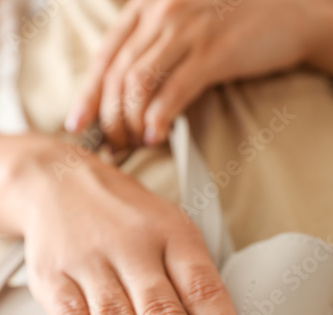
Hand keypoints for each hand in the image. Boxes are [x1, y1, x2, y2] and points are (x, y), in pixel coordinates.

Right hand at [2, 133, 249, 314]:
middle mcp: (133, 248)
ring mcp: (91, 263)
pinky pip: (68, 314)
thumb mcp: (170, 229)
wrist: (61, 182)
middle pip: (161, 309)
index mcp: (171, 235)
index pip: (200, 285)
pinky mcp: (54, 277)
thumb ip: (191, 280)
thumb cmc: (127, 216)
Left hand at [65, 0, 316, 149]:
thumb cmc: (230, 25)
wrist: (286, 11)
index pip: (105, 56)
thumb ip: (153, 49)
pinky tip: (156, 137)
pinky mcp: (214, 52)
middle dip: (108, 118)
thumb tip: (127, 96)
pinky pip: (174, 90)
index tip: (77, 124)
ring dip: (130, 122)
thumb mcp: (183, 25)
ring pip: (139, 84)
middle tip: (113, 146)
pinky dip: (159, 117)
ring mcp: (187, 30)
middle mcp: (161, 13)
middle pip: (117, 74)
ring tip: (134, 144)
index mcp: (148, 8)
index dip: (87, 94)